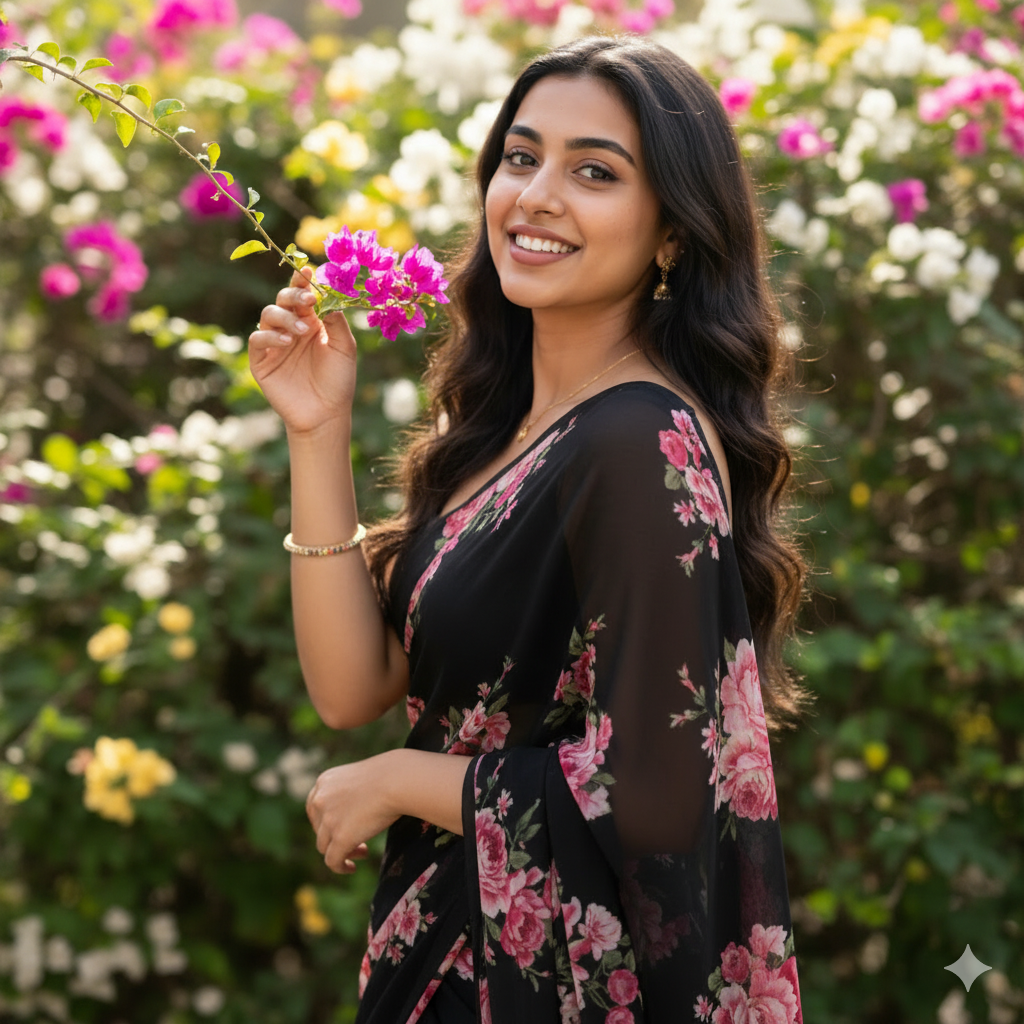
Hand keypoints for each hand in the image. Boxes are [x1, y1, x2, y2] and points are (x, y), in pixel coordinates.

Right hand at [248, 267, 357, 436]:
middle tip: (308, 300)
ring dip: (285, 317)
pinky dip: (270, 335)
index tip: (308, 270)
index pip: (303, 295)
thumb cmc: (339, 380)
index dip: (302, 281)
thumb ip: (336, 321)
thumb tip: (329, 296)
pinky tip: (286, 342)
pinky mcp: (261, 360)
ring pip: (268, 315)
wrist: (326, 414)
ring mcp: (274, 343)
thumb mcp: (344, 348)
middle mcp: (291, 327)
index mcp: (311, 321)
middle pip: (283, 299)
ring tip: (301, 331)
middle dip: (294, 295)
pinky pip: (257, 339)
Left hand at [305, 752, 400, 873]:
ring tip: (363, 851)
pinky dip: (341, 867)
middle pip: (318, 828)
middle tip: (357, 839)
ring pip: (325, 846)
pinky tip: (352, 868)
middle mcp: (320, 799)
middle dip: (334, 836)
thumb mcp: (362, 777)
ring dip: (342, 850)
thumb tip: (355, 809)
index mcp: (325, 781)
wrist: (398, 780)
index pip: (314, 807)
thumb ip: (351, 791)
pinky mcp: (339, 837)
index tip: (342, 826)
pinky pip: (333, 861)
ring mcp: (328, 820)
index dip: (326, 821)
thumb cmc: (392, 775)